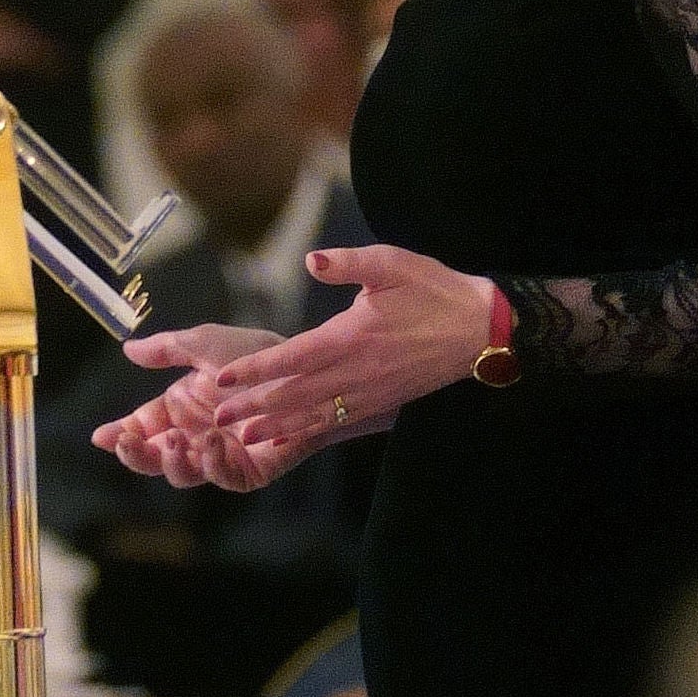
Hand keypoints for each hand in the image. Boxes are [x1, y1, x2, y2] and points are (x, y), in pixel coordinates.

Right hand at [91, 327, 309, 492]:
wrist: (304, 370)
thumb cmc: (255, 354)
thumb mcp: (204, 344)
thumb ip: (166, 349)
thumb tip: (128, 349)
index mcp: (180, 408)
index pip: (141, 428)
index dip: (121, 435)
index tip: (102, 436)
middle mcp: (196, 434)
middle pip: (155, 458)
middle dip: (137, 456)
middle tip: (129, 444)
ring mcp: (221, 455)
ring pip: (184, 474)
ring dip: (173, 462)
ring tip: (179, 440)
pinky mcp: (250, 470)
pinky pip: (223, 478)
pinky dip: (212, 464)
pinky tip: (211, 443)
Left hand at [209, 243, 497, 454]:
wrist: (480, 329)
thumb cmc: (433, 291)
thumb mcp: (393, 264)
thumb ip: (350, 263)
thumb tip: (314, 259)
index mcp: (352, 336)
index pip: (293, 357)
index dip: (256, 370)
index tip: (223, 378)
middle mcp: (356, 371)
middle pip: (295, 393)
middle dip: (254, 406)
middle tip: (218, 417)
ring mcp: (369, 391)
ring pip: (314, 413)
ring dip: (277, 425)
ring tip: (243, 436)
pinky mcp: (381, 402)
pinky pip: (338, 420)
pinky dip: (310, 430)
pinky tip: (288, 436)